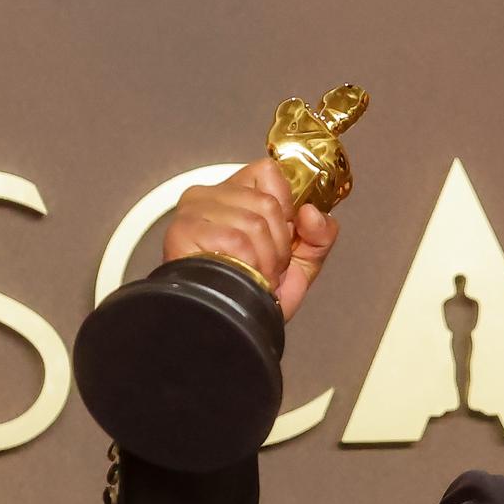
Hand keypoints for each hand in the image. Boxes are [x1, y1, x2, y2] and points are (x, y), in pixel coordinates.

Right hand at [161, 156, 341, 320]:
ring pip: (254, 222)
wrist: (229, 330)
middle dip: (278, 247)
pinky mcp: (183, 229)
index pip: (269, 173)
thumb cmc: (252, 295)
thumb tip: (311, 212)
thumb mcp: (299, 263)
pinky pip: (235, 240)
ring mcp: (194, 209)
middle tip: (265, 268)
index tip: (282, 237)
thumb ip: (319, 235)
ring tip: (252, 276)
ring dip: (264, 262)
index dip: (286, 208)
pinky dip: (247, 267)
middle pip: (268, 202)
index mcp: (237, 193)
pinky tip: (238, 277)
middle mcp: (212, 194)